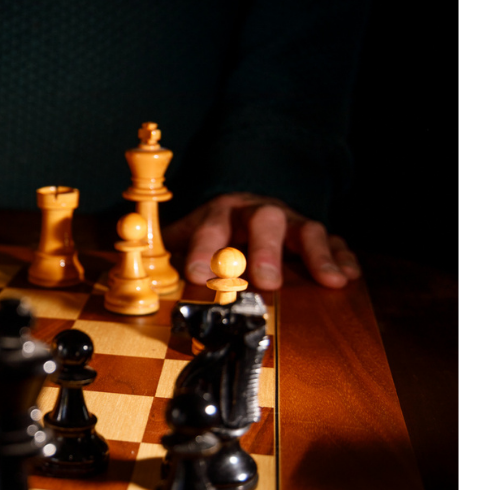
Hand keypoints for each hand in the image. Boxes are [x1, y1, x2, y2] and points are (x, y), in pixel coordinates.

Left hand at [164, 192, 360, 289]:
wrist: (244, 207)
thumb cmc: (212, 232)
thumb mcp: (184, 238)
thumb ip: (167, 255)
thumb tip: (140, 272)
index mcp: (219, 213)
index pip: (210, 228)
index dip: (204, 251)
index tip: (199, 276)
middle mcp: (257, 213)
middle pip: (264, 221)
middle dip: (266, 251)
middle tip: (267, 282)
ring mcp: (289, 222)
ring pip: (306, 229)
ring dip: (318, 255)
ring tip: (330, 282)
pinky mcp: (314, 235)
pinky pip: (334, 241)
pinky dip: (342, 258)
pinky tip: (349, 276)